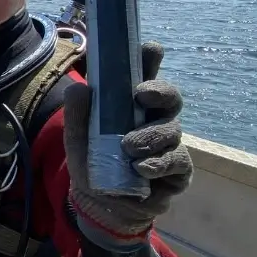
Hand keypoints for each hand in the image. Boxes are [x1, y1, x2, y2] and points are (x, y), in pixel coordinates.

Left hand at [63, 41, 193, 246]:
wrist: (102, 207)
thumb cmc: (93, 167)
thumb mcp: (78, 143)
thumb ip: (78, 117)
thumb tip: (80, 89)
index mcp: (131, 107)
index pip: (145, 77)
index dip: (150, 61)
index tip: (150, 50)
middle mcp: (154, 120)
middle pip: (170, 97)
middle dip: (160, 91)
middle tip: (142, 95)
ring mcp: (170, 144)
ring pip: (172, 129)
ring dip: (150, 136)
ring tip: (128, 149)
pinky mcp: (178, 170)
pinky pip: (177, 161)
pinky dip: (158, 163)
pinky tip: (142, 169)